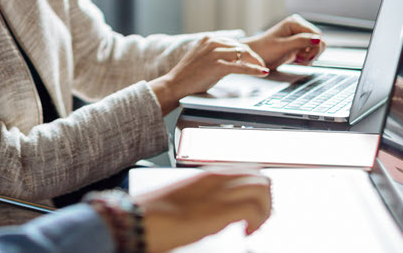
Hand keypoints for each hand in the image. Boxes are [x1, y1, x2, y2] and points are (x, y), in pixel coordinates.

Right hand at [139, 170, 272, 252]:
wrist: (138, 221)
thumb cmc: (152, 214)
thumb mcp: (183, 200)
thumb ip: (204, 199)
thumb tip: (218, 212)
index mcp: (206, 174)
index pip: (246, 170)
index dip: (255, 190)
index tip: (251, 209)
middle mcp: (215, 178)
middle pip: (259, 175)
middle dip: (264, 199)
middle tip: (255, 219)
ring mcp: (218, 192)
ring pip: (262, 187)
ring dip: (264, 209)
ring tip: (252, 225)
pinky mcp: (219, 210)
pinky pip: (254, 208)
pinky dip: (257, 221)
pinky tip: (245, 231)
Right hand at [150, 36, 269, 114]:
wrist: (175, 86)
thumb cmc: (188, 76)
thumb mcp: (202, 58)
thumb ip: (216, 54)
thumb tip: (234, 58)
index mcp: (208, 39)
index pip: (234, 42)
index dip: (246, 51)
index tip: (254, 58)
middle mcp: (211, 43)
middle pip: (241, 46)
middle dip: (253, 56)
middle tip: (261, 64)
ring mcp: (214, 53)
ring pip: (243, 54)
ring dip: (256, 62)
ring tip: (263, 69)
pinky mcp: (217, 66)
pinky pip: (241, 67)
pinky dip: (254, 69)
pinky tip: (263, 72)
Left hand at [244, 14, 324, 69]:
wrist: (256, 57)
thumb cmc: (265, 50)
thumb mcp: (282, 46)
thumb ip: (300, 41)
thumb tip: (318, 39)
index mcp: (294, 23)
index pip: (317, 35)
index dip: (315, 47)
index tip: (304, 56)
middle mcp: (298, 27)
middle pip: (319, 41)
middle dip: (312, 53)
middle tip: (300, 60)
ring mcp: (299, 36)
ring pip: (316, 47)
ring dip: (309, 57)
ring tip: (297, 60)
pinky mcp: (298, 44)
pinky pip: (310, 52)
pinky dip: (306, 58)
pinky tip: (296, 60)